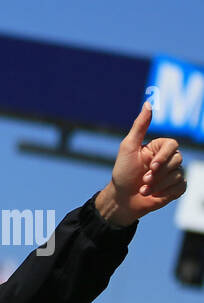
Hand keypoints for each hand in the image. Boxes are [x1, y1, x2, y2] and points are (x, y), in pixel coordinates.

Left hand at [95, 102, 186, 225]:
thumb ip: (140, 125)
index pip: (172, 145)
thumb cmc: (123, 173)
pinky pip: (181, 187)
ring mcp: (173, 174)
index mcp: (158, 148)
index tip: (152, 166)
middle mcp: (167, 159)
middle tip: (143, 181)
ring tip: (144, 189)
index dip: (164, 156)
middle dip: (158, 174)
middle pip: (177, 160)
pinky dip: (166, 193)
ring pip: (178, 175)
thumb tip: (148, 103)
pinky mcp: (175, 189)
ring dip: (158, 185)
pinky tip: (154, 195)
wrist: (121, 200)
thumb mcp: (128, 147)